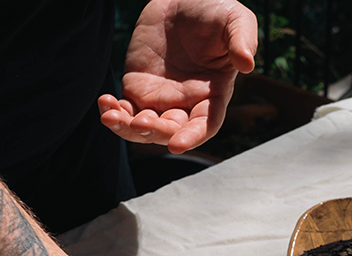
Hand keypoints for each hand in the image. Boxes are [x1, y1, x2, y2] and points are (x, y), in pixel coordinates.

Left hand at [99, 0, 256, 153]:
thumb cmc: (215, 9)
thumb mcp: (236, 20)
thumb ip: (243, 41)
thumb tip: (247, 64)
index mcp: (213, 95)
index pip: (204, 126)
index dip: (191, 137)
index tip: (176, 145)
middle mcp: (187, 103)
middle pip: (170, 131)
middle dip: (154, 132)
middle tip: (140, 122)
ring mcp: (161, 98)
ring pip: (144, 127)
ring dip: (127, 129)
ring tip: (110, 116)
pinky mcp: (138, 87)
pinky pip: (125, 110)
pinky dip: (113, 113)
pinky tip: (104, 103)